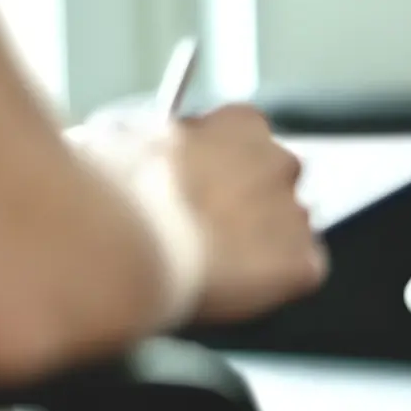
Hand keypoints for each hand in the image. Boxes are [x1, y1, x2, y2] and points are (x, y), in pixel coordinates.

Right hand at [69, 105, 326, 324]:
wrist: (123, 244)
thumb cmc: (108, 190)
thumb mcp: (114, 139)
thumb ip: (143, 141)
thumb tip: (127, 150)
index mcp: (241, 124)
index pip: (245, 143)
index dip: (216, 171)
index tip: (193, 190)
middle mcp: (281, 162)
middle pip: (271, 188)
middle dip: (243, 209)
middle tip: (199, 235)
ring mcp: (296, 215)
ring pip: (285, 232)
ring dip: (256, 247)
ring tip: (206, 265)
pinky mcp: (302, 265)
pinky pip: (294, 276)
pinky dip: (268, 286)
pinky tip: (228, 286)